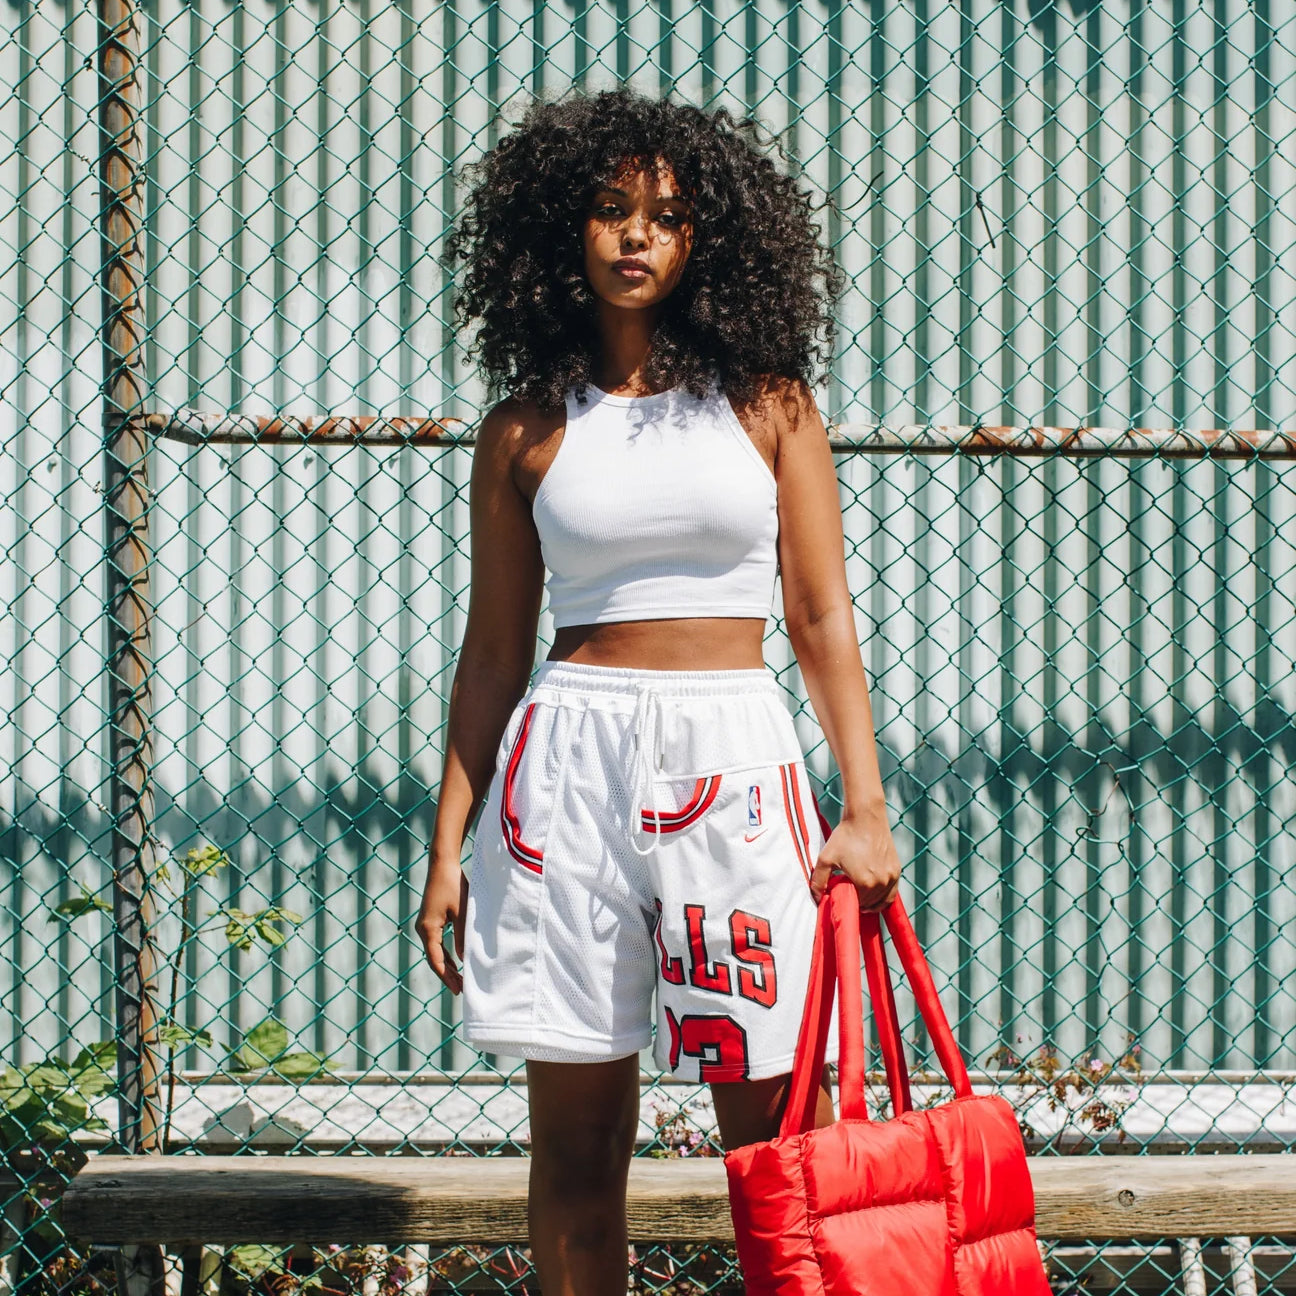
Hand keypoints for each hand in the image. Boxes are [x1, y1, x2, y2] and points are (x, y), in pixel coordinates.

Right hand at [415, 858, 469, 992]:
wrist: (442, 865)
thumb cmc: (453, 886)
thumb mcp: (461, 913)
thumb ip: (462, 937)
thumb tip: (464, 960)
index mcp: (428, 929)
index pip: (436, 960)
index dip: (447, 977)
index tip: (457, 989)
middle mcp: (422, 929)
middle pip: (434, 959)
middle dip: (447, 975)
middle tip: (461, 990)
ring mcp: (424, 924)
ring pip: (435, 951)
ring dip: (447, 965)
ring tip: (459, 980)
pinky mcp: (429, 919)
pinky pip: (436, 942)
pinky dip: (445, 954)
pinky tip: (455, 962)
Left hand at [809, 807, 901, 910]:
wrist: (865, 817)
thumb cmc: (845, 836)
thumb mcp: (825, 858)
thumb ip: (818, 881)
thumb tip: (817, 899)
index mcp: (865, 884)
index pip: (856, 906)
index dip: (847, 903)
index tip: (841, 896)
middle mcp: (881, 883)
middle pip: (869, 905)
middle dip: (859, 903)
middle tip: (849, 894)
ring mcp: (891, 877)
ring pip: (883, 901)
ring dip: (872, 903)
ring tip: (861, 897)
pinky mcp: (897, 870)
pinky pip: (892, 892)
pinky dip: (883, 897)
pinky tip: (874, 894)